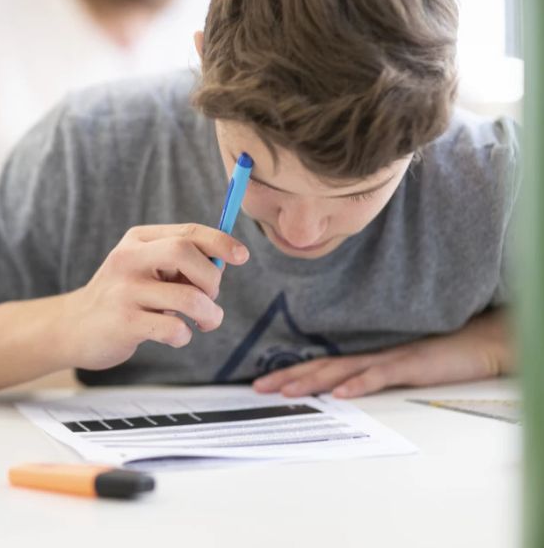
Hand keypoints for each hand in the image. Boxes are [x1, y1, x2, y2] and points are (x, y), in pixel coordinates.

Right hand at [60, 223, 249, 370]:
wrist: (73, 327)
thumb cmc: (123, 297)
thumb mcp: (144, 268)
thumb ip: (180, 261)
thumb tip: (225, 259)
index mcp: (138, 240)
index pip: (188, 232)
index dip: (221, 242)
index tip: (242, 256)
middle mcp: (128, 260)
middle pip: (185, 253)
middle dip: (211, 278)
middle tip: (210, 297)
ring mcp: (124, 292)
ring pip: (188, 298)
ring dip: (210, 314)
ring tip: (205, 322)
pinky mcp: (124, 324)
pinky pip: (174, 329)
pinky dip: (185, 336)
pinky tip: (175, 335)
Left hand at [252, 334, 507, 398]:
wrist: (478, 343)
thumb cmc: (439, 358)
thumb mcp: (398, 370)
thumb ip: (371, 378)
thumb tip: (340, 393)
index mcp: (365, 359)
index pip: (320, 366)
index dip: (291, 373)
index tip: (263, 383)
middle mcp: (370, 356)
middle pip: (322, 366)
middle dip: (289, 377)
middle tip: (260, 387)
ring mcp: (389, 359)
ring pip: (343, 370)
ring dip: (313, 380)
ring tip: (289, 391)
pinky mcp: (409, 365)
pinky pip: (379, 375)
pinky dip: (358, 384)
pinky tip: (340, 394)